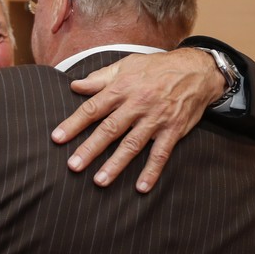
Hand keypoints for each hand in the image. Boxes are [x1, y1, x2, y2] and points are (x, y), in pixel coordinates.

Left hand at [51, 48, 221, 192]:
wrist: (197, 69)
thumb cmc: (156, 67)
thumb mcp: (126, 65)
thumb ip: (100, 78)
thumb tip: (74, 86)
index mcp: (122, 89)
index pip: (92, 109)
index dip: (73, 124)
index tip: (57, 138)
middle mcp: (137, 104)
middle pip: (109, 129)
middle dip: (90, 149)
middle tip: (73, 166)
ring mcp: (155, 119)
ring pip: (132, 145)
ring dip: (115, 164)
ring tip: (99, 181)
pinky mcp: (173, 130)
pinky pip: (161, 153)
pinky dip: (152, 171)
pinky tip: (141, 187)